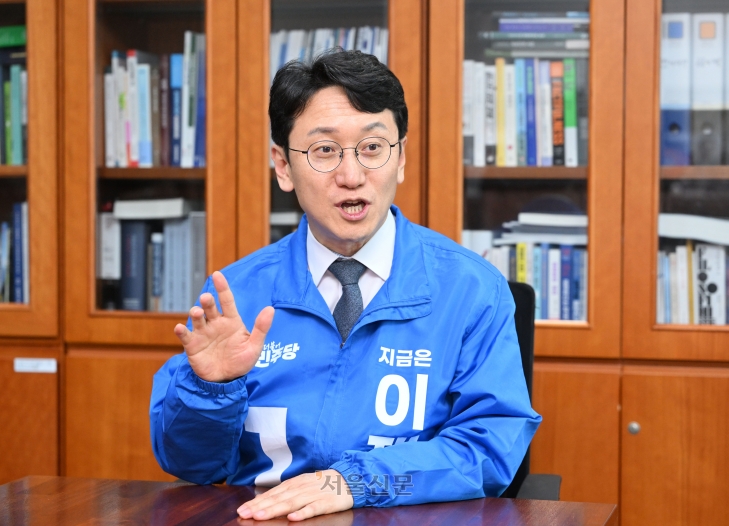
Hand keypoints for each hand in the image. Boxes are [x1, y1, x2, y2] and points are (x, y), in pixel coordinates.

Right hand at [174, 271, 274, 382]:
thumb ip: (261, 328)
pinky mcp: (193, 346)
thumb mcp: (254, 346)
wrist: (226, 381)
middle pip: (210, 307)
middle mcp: (215, 324)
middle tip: (206, 298)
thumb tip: (270, 309)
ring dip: (195, 313)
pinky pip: (186, 336)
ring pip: (197, 318)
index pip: (227, 300)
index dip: (222, 287)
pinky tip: (180, 328)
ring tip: (197, 312)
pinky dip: (181, 331)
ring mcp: (203, 333)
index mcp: (231, 321)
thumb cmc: (241, 361)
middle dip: (207, 301)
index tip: (217, 274)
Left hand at [236, 470, 353, 520]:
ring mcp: (313, 494)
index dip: (256, 502)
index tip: (241, 510)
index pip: (272, 494)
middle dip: (260, 507)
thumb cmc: (322, 484)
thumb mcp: (302, 485)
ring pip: (291, 503)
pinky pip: (313, 508)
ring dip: (275, 509)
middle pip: (278, 498)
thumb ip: (285, 492)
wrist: (348, 479)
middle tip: (244, 514)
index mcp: (294, 484)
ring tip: (260, 516)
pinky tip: (293, 518)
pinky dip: (303, 513)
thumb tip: (264, 501)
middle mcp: (301, 488)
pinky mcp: (326, 502)